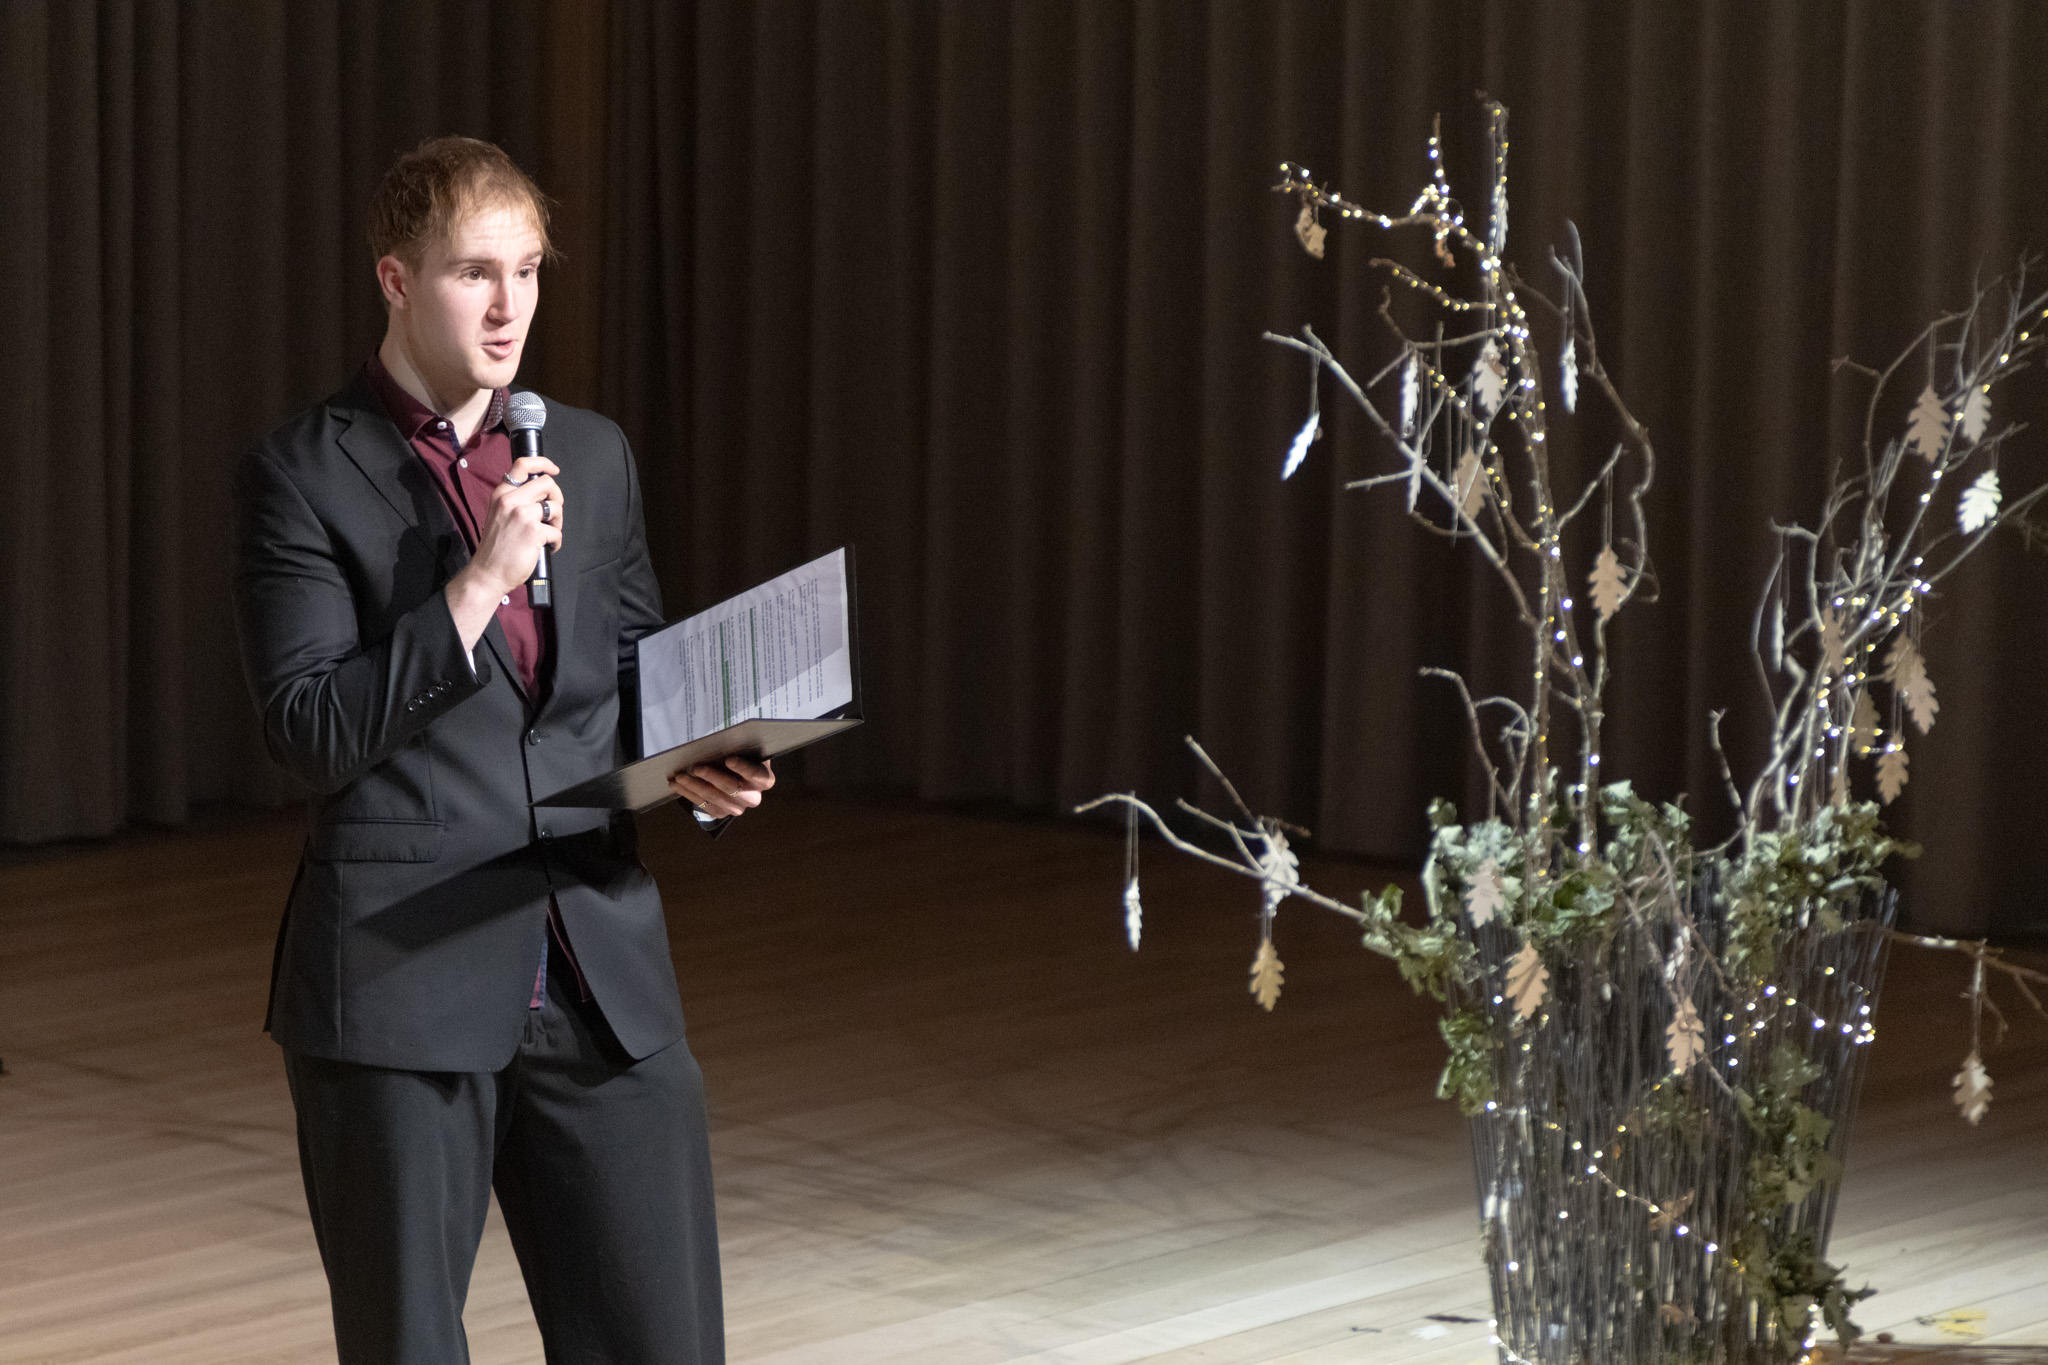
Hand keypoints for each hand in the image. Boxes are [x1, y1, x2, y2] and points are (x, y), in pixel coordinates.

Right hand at [446, 455, 562, 646]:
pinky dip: (556, 541)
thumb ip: (515, 500)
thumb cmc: (496, 547)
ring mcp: (522, 514)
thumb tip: (541, 494)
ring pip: (556, 506)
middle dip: (557, 497)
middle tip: (553, 515)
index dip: (544, 463)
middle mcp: (510, 500)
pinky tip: (547, 548)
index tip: (554, 470)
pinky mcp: (534, 531)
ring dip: (558, 521)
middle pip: (547, 483)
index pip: (522, 465)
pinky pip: (557, 531)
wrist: (488, 572)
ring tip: (549, 534)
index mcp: (501, 494)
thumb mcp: (498, 514)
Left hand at [668, 755, 774, 818]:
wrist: (736, 775)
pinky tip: (677, 785)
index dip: (744, 768)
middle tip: (697, 768)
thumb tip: (719, 741)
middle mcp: (753, 798)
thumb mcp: (745, 750)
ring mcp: (737, 808)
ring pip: (714, 798)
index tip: (729, 759)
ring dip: (695, 786)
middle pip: (732, 788)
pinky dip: (688, 794)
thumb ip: (738, 747)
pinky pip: (703, 805)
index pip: (757, 775)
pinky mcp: (721, 813)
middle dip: (713, 778)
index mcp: (764, 780)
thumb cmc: (741, 757)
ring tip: (680, 776)